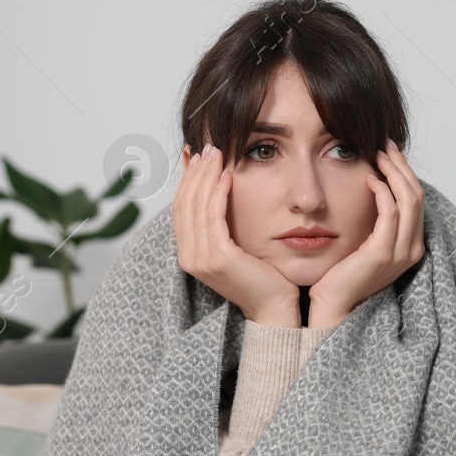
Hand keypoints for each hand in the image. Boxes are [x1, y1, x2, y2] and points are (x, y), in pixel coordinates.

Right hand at [174, 142, 300, 326]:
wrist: (275, 309)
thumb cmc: (262, 277)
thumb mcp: (236, 246)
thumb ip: (222, 224)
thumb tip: (216, 190)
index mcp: (189, 254)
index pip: (181, 207)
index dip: (189, 179)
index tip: (200, 155)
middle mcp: (189, 257)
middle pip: (184, 203)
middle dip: (196, 171)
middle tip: (209, 146)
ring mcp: (201, 259)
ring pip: (196, 206)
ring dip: (206, 175)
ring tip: (218, 153)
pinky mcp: (219, 258)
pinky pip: (214, 216)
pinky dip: (219, 192)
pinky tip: (228, 175)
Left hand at [306, 139, 424, 328]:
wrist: (333, 306)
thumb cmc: (342, 275)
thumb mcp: (365, 243)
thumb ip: (375, 221)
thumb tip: (373, 187)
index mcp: (411, 247)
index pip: (417, 201)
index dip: (406, 173)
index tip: (390, 153)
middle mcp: (411, 249)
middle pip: (416, 195)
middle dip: (401, 167)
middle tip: (385, 146)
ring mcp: (400, 252)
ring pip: (408, 200)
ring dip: (393, 172)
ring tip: (377, 155)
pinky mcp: (382, 253)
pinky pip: (390, 212)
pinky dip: (382, 191)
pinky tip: (369, 178)